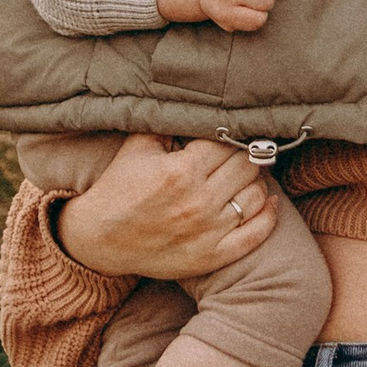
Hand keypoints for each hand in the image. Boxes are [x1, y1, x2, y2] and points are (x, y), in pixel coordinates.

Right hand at [58, 133, 280, 281]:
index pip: (228, 142)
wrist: (98, 239)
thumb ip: (170, 124)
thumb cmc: (118, 188)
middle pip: (247, 166)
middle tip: (244, 152)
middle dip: (247, 155)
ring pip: (256, 195)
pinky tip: (269, 201)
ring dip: (257, 181)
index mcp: (182, 170)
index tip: (234, 133)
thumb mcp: (138, 146)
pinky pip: (256, 234)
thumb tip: (201, 110)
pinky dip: (268, 215)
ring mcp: (208, 231)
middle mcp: (199, 201)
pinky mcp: (212, 256)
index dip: (232, 134)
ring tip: (247, 175)